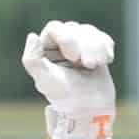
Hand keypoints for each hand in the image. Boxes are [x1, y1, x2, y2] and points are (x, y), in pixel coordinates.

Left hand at [24, 21, 115, 138]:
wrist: (91, 110)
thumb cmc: (66, 97)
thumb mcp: (46, 80)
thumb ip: (32, 60)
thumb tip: (31, 36)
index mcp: (45, 49)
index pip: (55, 28)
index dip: (67, 39)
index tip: (75, 58)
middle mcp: (60, 44)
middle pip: (74, 28)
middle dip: (84, 46)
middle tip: (89, 65)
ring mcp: (79, 46)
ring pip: (89, 31)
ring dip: (96, 48)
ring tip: (96, 65)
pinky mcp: (96, 51)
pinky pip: (103, 38)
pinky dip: (106, 48)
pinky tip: (106, 62)